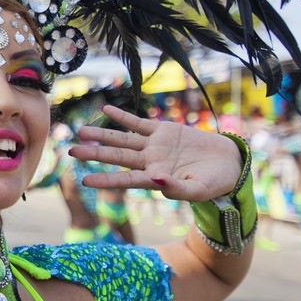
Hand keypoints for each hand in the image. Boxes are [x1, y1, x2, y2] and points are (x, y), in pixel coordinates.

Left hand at [68, 105, 241, 201]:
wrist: (229, 164)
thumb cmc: (214, 183)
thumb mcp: (198, 190)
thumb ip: (176, 188)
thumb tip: (154, 181)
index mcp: (155, 179)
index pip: (126, 180)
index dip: (106, 180)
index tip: (85, 181)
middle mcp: (150, 162)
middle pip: (117, 157)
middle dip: (95, 154)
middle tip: (71, 152)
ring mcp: (155, 146)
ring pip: (123, 139)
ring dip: (102, 135)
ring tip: (80, 131)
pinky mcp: (163, 131)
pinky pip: (139, 123)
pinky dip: (123, 116)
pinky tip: (106, 110)